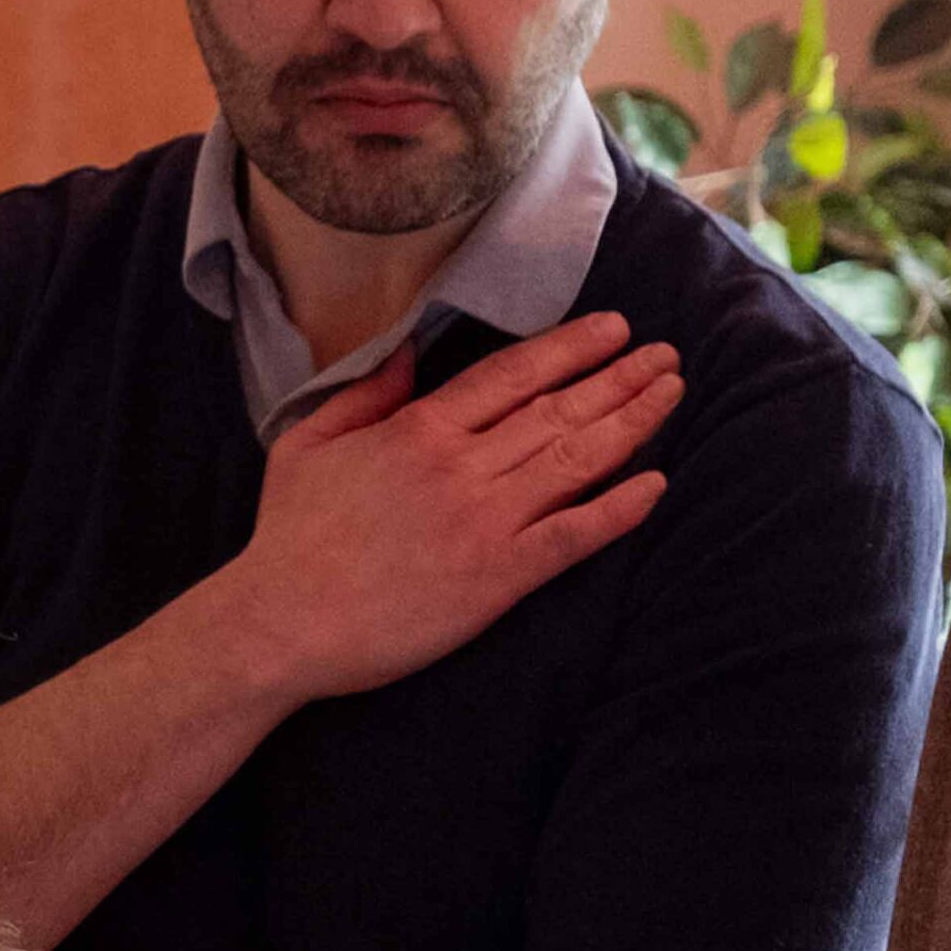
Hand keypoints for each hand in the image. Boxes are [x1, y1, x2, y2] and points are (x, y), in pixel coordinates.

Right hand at [222, 309, 681, 698]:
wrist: (280, 621)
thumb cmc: (291, 537)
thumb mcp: (310, 443)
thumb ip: (365, 393)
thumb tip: (409, 353)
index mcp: (419, 428)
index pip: (512, 374)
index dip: (570, 348)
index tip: (613, 328)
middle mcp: (462, 465)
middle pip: (558, 409)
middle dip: (619, 377)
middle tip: (666, 356)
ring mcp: (485, 521)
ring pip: (575, 460)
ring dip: (631, 423)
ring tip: (671, 394)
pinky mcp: (497, 578)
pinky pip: (572, 535)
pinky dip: (618, 510)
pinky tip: (656, 486)